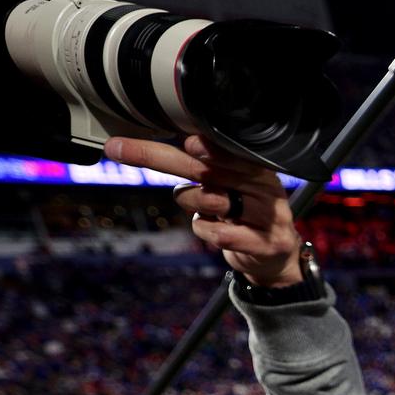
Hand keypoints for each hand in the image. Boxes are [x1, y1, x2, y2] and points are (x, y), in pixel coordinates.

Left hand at [103, 134, 302, 287]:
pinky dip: (205, 230)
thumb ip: (202, 164)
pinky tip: (214, 229)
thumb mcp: (229, 184)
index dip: (207, 146)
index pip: (224, 149)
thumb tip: (155, 142)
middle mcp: (263, 186)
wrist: (275, 254)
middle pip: (206, 170)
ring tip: (203, 208)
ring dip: (191, 204)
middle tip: (119, 150)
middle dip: (157, 157)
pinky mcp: (266, 243)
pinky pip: (219, 234)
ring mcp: (268, 215)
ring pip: (209, 201)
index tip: (186, 139)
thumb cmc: (245, 213)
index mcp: (254, 166)